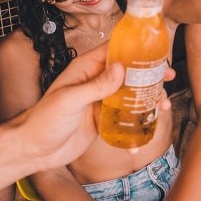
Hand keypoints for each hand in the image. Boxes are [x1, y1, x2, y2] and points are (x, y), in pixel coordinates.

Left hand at [12, 55, 174, 169]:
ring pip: (130, 95)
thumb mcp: (71, 100)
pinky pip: (124, 118)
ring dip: (147, 100)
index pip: (114, 51)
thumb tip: (120, 68)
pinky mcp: (102, 121)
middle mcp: (95, 82)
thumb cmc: (44, 120)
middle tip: (167, 79)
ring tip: (163, 106)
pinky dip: (137, 124)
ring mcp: (100, 102)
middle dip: (149, 76)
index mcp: (86, 69)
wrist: (33, 150)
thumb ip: (96, 85)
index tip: (156, 52)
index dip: (135, 49)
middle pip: (128, 73)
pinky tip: (145, 133)